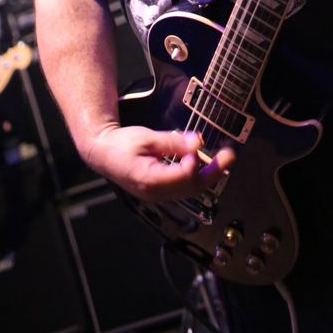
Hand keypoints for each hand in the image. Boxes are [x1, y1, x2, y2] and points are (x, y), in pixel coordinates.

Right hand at [85, 124, 235, 202]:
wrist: (102, 153)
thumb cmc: (121, 144)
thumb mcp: (146, 138)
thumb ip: (173, 142)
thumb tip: (197, 142)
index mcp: (150, 180)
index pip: (183, 176)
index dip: (195, 162)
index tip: (198, 146)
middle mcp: (156, 192)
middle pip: (192, 188)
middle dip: (213, 172)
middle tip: (229, 155)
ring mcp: (158, 194)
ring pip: (190, 190)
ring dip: (208, 175)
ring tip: (223, 160)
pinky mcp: (160, 190)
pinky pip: (183, 188)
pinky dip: (196, 176)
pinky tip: (205, 165)